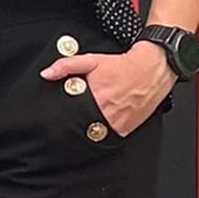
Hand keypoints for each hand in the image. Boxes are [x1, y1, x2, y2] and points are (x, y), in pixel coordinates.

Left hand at [40, 42, 173, 136]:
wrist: (152, 69)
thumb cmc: (122, 66)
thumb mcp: (92, 61)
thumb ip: (66, 66)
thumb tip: (46, 73)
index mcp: (96, 98)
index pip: (72, 116)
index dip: (62, 118)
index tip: (56, 120)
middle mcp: (108, 114)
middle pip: (83, 128)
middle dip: (75, 125)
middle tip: (72, 119)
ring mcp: (119, 124)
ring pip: (96, 135)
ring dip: (90, 130)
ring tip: (87, 120)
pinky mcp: (127, 130)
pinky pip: (111, 136)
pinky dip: (104, 132)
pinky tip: (101, 123)